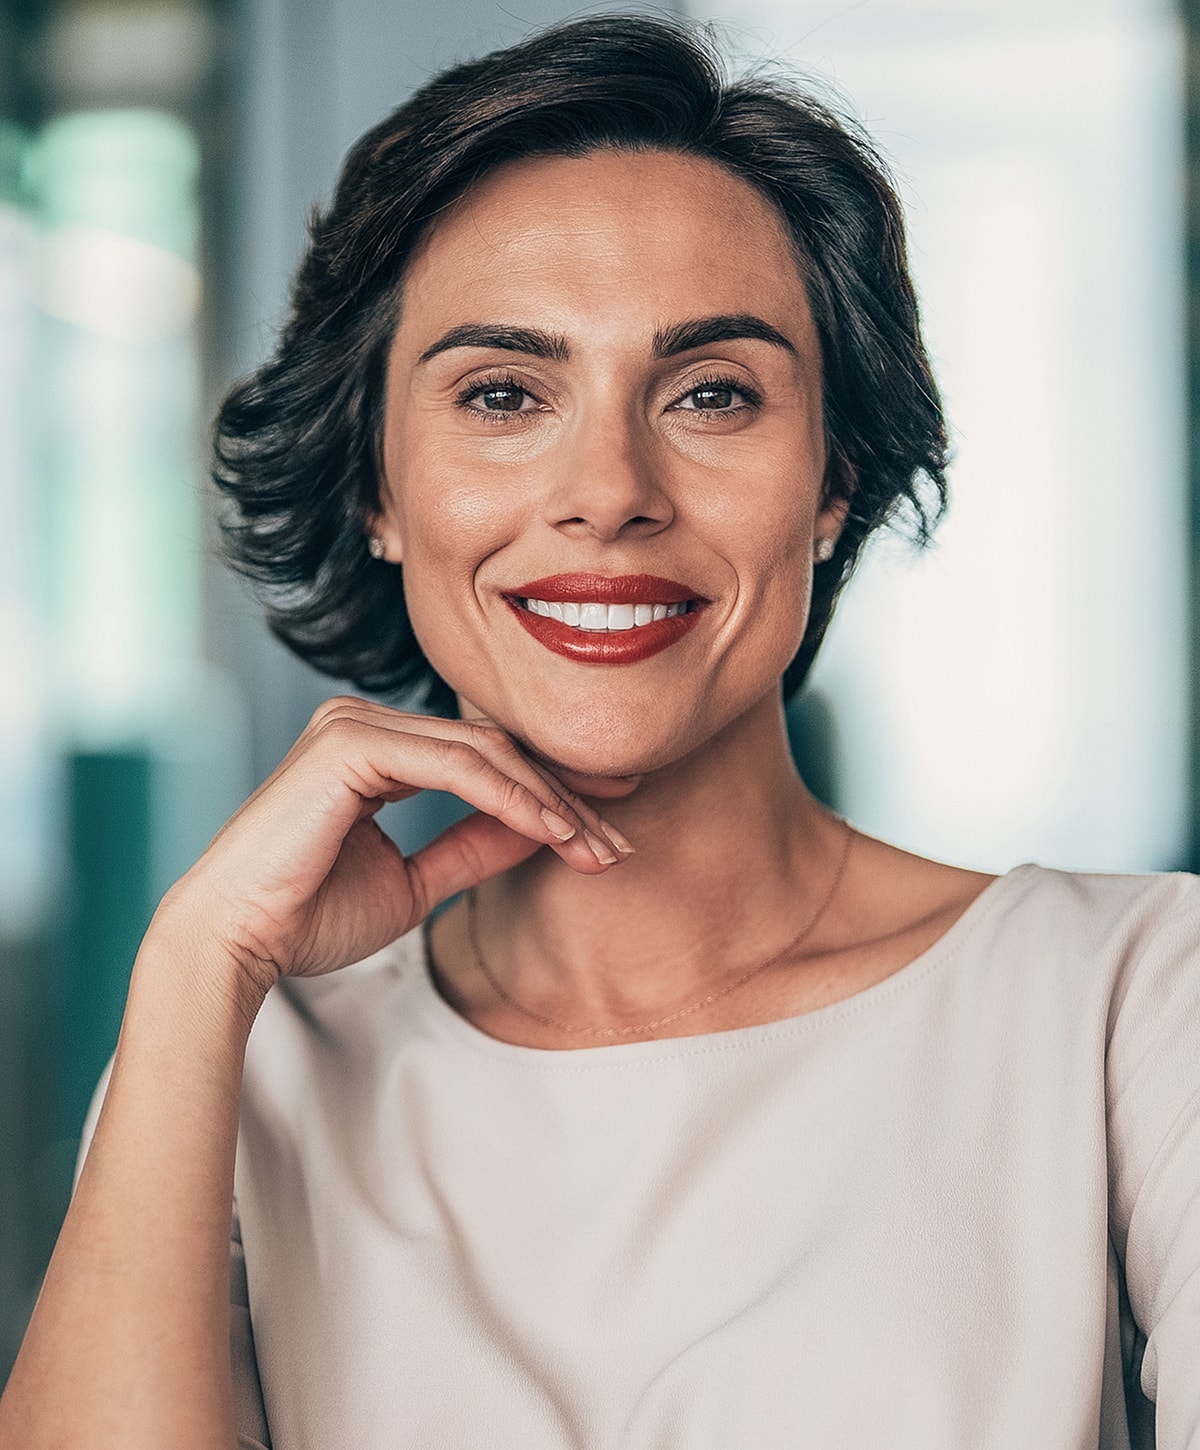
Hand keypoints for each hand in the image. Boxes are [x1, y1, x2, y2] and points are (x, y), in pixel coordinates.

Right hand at [150, 697, 636, 993]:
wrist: (236, 945)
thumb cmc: (308, 917)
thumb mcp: (416, 882)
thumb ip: (475, 846)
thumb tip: (546, 827)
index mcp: (376, 749)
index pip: (483, 757)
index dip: (551, 788)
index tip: (608, 822)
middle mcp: (366, 724)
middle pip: (493, 747)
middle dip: (566, 792)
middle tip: (621, 834)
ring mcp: (355, 725)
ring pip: (483, 751)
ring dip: (550, 799)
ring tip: (597, 845)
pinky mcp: (350, 742)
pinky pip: (456, 764)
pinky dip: (513, 797)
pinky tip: (554, 829)